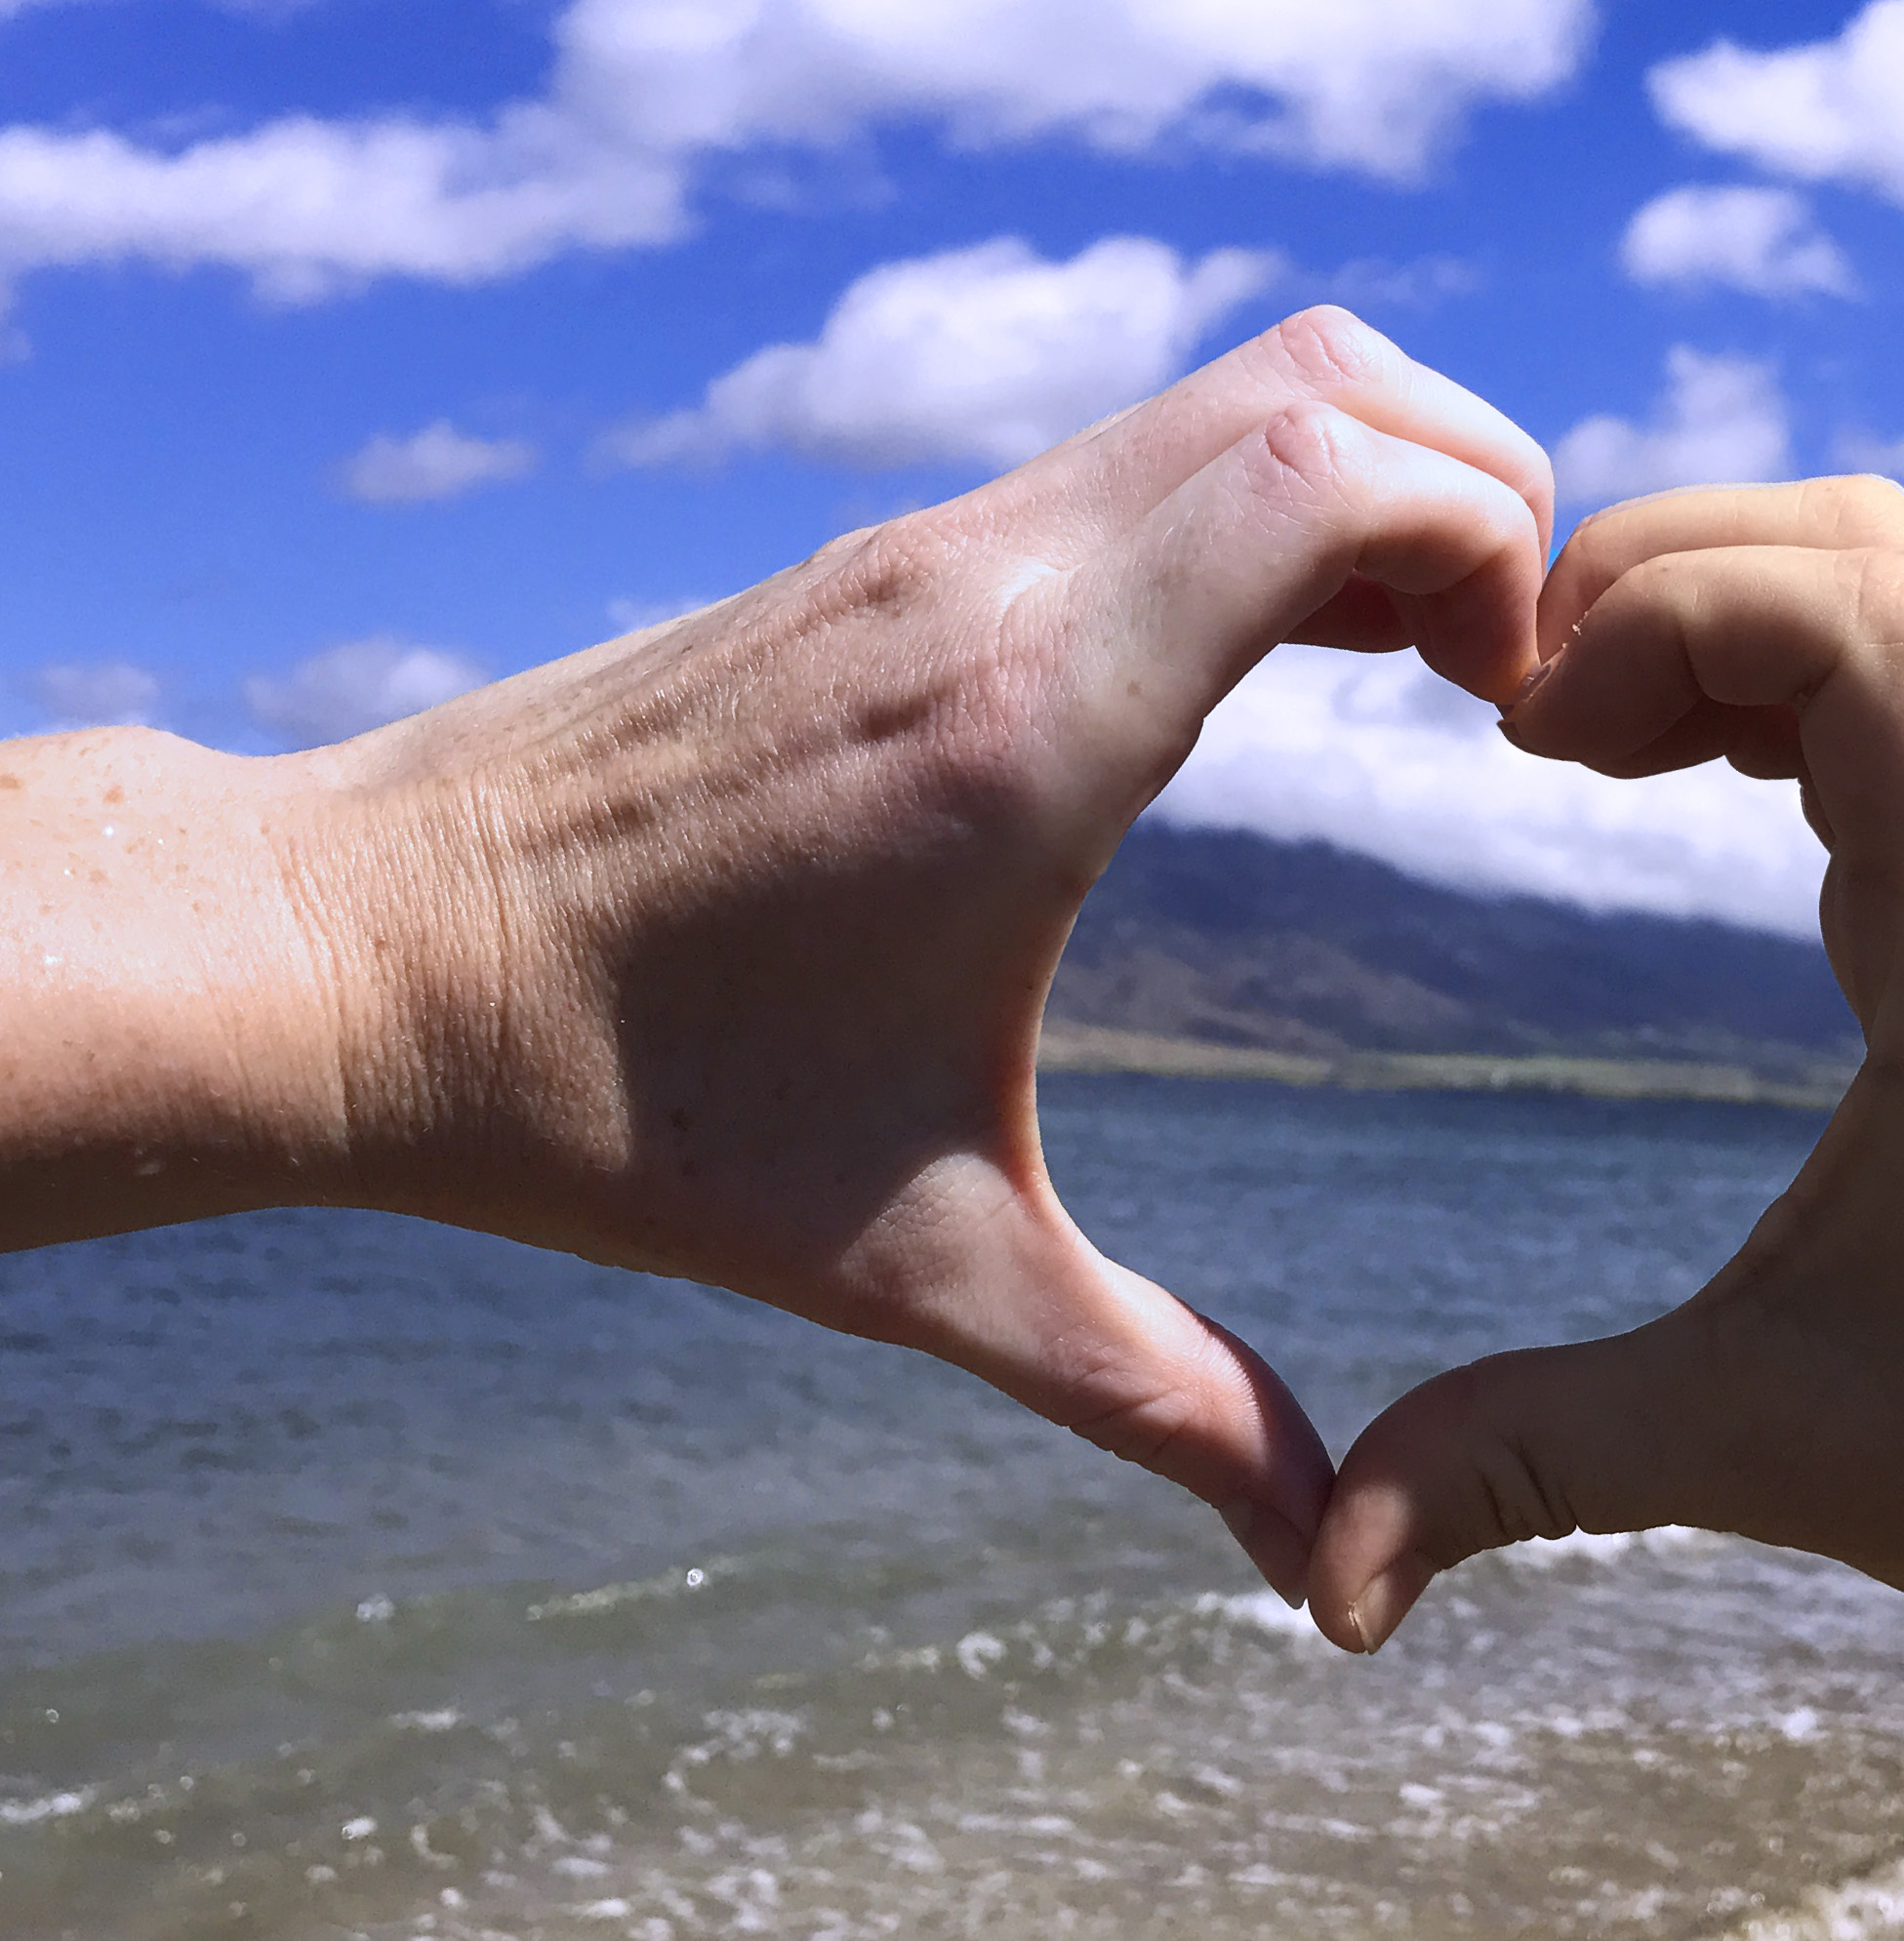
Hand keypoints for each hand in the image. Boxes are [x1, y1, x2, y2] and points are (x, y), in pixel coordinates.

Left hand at [282, 310, 1550, 1598]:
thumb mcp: (920, 1268)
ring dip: (1367, 485)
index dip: (1491, 542)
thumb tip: (1314, 1559)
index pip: (1332, 475)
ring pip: (1230, 390)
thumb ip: (1150, 1398)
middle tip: (1499, 674)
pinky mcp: (878, 557)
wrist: (353, 958)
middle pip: (1325, 381)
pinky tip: (1249, 663)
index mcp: (1032, 719)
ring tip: (1413, 660)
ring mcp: (923, 544)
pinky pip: (1132, 453)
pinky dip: (1254, 499)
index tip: (1514, 708)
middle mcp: (988, 579)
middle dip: (1477, 489)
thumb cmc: (621, 1107)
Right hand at [1307, 478, 1903, 1659]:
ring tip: (1575, 740)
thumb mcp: (1776, 1445)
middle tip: (1524, 719)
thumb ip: (1532, 1466)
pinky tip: (1671, 773)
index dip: (1670, 612)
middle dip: (1667, 573)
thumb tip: (1328, 1584)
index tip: (1531, 747)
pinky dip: (1776, 670)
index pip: (1870, 618)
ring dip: (1720, 610)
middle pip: (1875, 550)